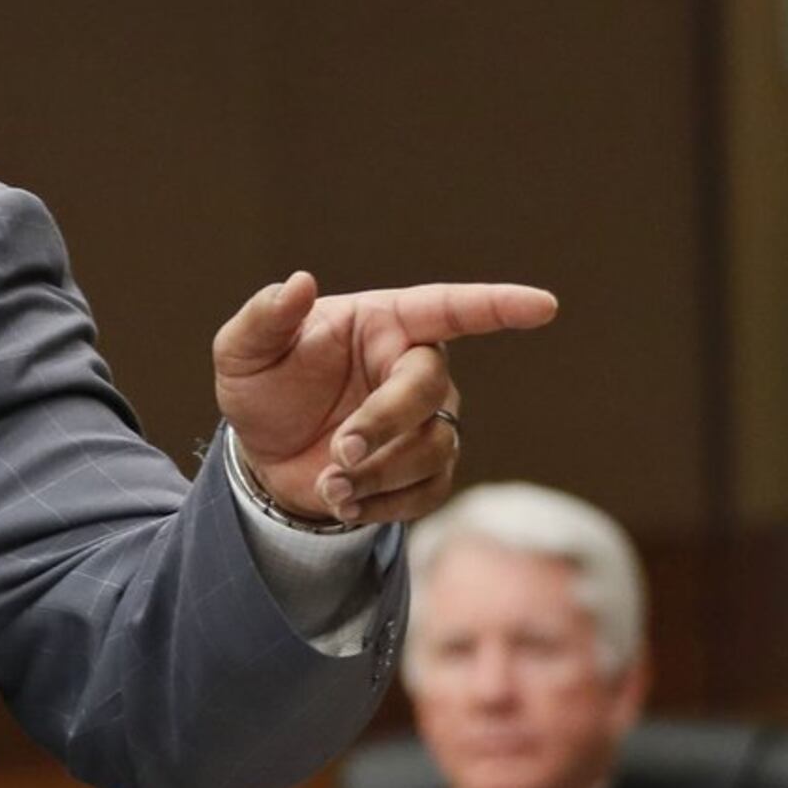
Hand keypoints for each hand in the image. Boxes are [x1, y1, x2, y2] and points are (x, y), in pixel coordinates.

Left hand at [211, 273, 557, 524]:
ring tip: (330, 485)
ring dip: (380, 474)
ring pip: (434, 447)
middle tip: (340, 453)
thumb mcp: (243, 351)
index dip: (497, 306)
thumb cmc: (262, 387)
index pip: (450, 307)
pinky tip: (344, 504)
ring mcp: (426, 421)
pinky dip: (385, 505)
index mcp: (384, 323)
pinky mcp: (424, 471)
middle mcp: (414, 368)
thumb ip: (265, 317)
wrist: (263, 454)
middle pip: (431, 390)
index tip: (544, 306)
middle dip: (386, 425)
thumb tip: (298, 282)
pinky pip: (430, 491)